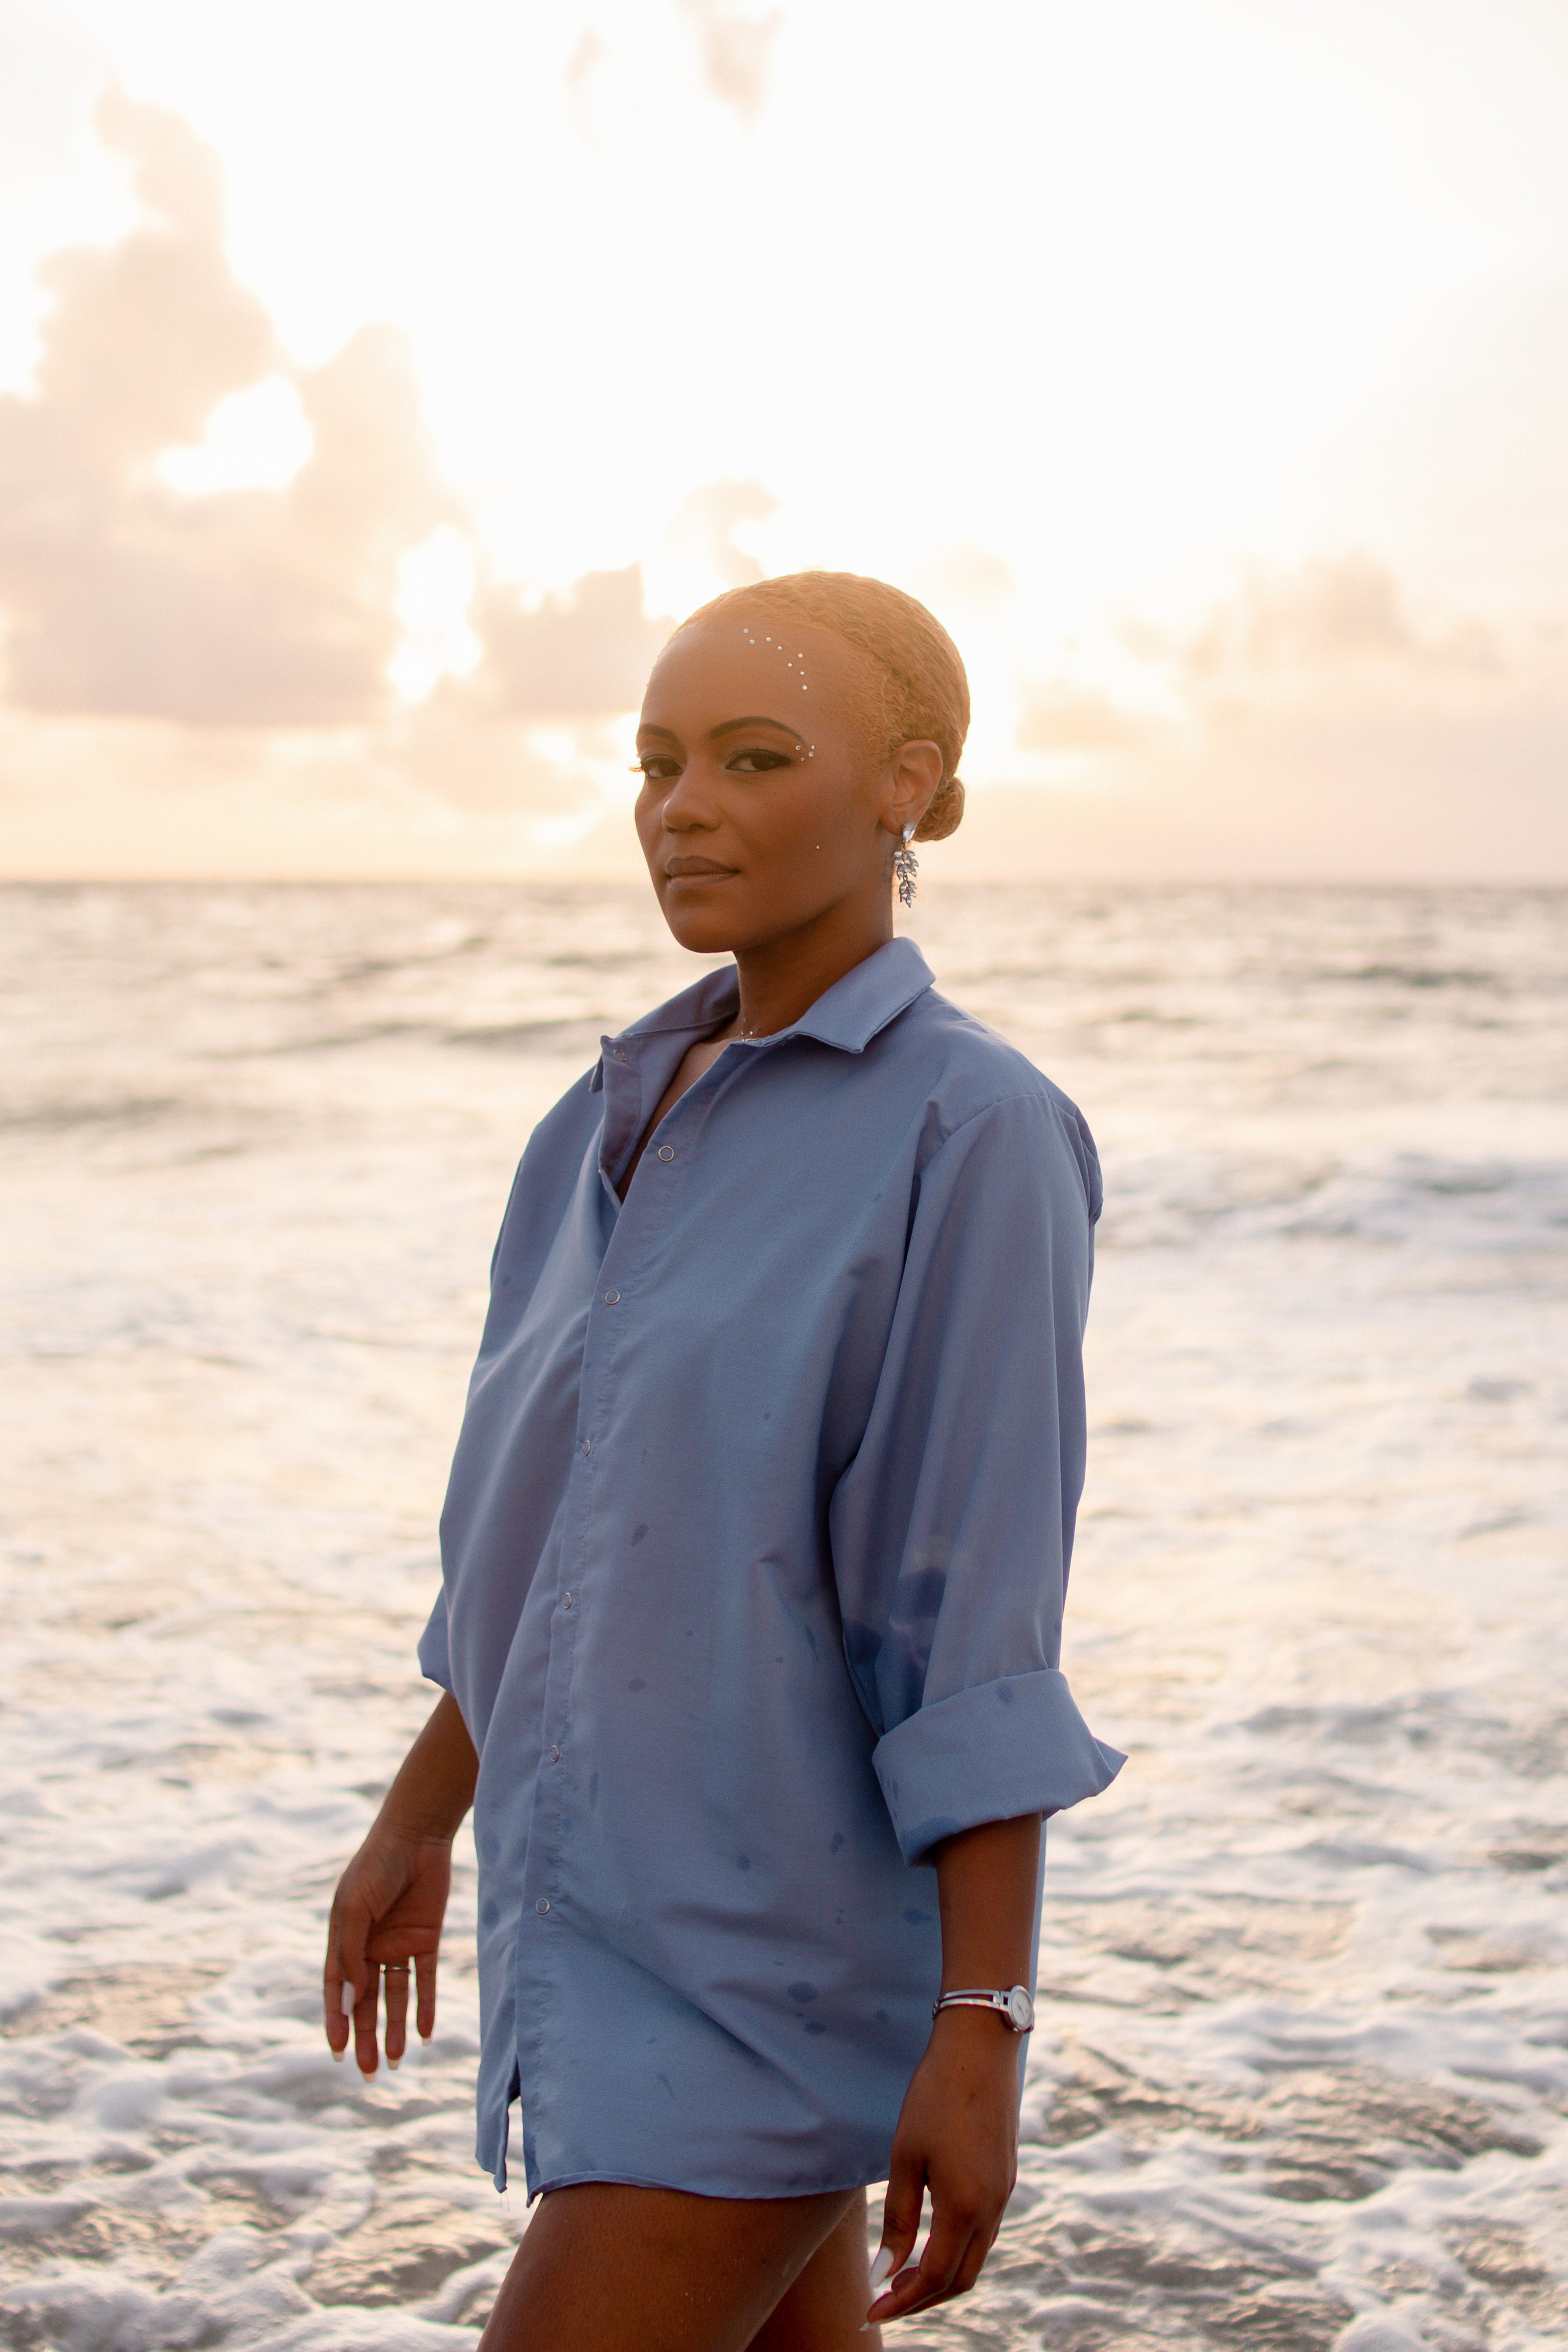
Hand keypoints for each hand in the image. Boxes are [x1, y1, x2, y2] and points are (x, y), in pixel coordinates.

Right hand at [323, 1822, 451, 2075]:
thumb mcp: (355, 1907)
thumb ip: (351, 1951)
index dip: (337, 2021)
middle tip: (367, 2072)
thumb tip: (355, 1997)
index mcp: (344, 1940)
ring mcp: (398, 1944)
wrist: (416, 1834)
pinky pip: (425, 1979)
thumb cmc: (376, 1866)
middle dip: (366, 2036)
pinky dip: (425, 2005)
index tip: (338, 2051)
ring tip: (393, 2062)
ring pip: (395, 1996)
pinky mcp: (427, 1939)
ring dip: (394, 2028)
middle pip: (367, 2001)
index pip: (337, 1990)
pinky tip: (424, 2034)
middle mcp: (370, 1947)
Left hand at [866, 2007, 1020, 2324]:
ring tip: (903, 2277)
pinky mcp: (1006, 2177)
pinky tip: (932, 2239)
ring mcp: (1004, 2193)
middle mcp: (992, 2209)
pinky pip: (984, 2232)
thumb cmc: (935, 2097)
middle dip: (923, 2299)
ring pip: (976, 2257)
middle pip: (961, 2279)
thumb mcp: (906, 2157)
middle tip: (884, 2302)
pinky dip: (957, 2249)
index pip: (935, 2278)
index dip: (901, 2302)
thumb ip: (898, 2220)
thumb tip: (885, 2274)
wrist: (979, 2047)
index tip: (869, 2311)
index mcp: (965, 2208)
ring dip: (942, 2276)